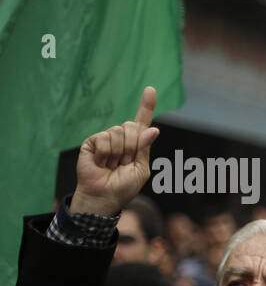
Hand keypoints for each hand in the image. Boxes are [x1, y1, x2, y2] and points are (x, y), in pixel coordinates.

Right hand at [70, 86, 159, 216]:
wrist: (104, 196)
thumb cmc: (124, 186)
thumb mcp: (141, 168)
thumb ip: (144, 148)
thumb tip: (153, 129)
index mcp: (136, 144)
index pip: (142, 121)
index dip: (146, 106)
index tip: (151, 90)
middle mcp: (122, 138)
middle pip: (132, 126)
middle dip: (131, 147)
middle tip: (124, 163)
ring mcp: (106, 138)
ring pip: (118, 132)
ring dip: (119, 152)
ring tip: (112, 164)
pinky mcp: (92, 141)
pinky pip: (104, 138)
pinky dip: (106, 153)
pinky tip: (101, 162)